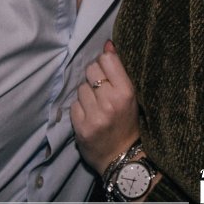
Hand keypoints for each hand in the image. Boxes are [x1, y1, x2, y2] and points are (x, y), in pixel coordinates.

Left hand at [71, 42, 140, 173]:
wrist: (121, 158)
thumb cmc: (128, 123)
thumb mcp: (130, 96)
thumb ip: (119, 71)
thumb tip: (107, 44)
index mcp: (127, 92)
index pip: (107, 59)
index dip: (105, 63)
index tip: (107, 72)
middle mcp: (110, 102)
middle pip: (91, 70)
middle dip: (94, 77)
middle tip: (100, 90)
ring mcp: (95, 115)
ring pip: (80, 87)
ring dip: (86, 94)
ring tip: (95, 105)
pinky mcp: (81, 128)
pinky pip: (73, 105)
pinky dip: (79, 109)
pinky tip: (88, 116)